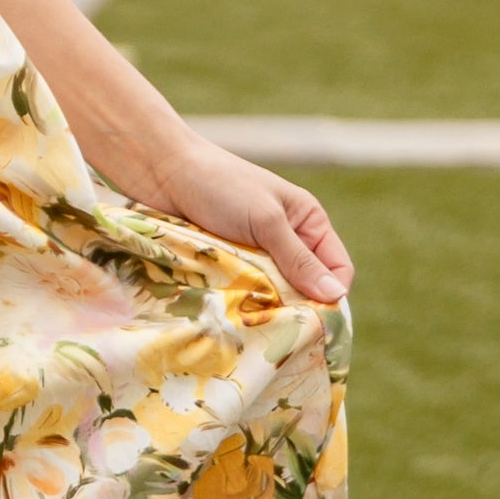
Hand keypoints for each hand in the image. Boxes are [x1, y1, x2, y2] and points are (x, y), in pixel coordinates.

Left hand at [133, 134, 351, 305]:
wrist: (162, 172)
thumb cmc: (220, 185)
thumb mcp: (266, 221)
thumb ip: (298, 259)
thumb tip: (334, 296)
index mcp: (308, 222)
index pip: (337, 268)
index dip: (331, 294)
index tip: (315, 319)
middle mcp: (286, 241)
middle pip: (305, 288)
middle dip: (296, 306)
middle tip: (281, 326)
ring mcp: (256, 256)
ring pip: (274, 295)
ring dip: (266, 307)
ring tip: (255, 320)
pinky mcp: (228, 266)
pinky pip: (244, 294)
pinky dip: (241, 303)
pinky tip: (234, 314)